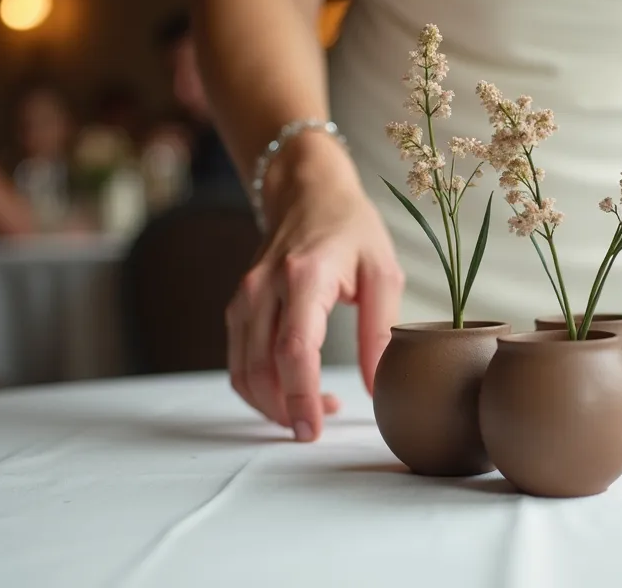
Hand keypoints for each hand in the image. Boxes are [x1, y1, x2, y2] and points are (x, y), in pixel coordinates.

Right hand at [226, 135, 403, 440]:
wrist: (306, 191)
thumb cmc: (351, 228)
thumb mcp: (383, 272)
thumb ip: (380, 331)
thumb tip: (378, 387)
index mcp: (305, 275)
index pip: (293, 347)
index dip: (299, 394)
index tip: (311, 429)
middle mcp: (265, 287)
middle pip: (260, 366)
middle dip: (283, 409)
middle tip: (314, 430)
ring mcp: (244, 297)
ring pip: (242, 369)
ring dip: (270, 403)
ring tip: (311, 411)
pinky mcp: (238, 307)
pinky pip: (238, 360)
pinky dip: (258, 387)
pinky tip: (291, 392)